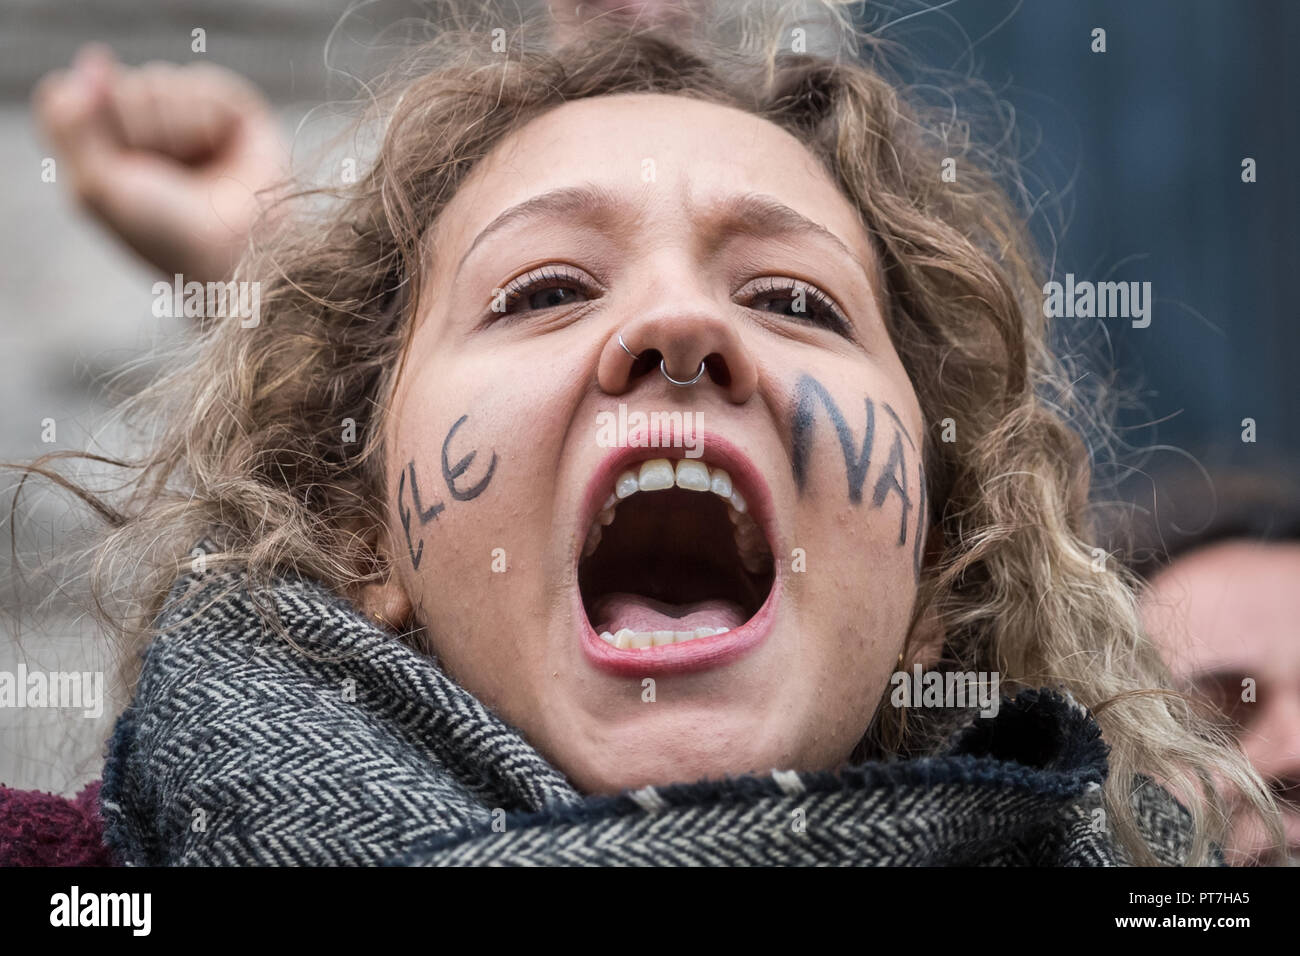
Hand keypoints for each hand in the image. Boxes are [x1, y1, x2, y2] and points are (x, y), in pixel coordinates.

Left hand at [33, 44, 288, 282]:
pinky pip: (203, 84)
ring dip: (175, 132)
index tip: (118, 175)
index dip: (91, 126)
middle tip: (166, 181)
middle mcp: (149, 130)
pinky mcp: (236, 112)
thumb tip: (95, 58)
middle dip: (137, 133)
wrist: (239, 253)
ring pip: (159, 81)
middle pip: (118, 86)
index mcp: (110, 149)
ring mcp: (191, 120)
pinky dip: (208, 118)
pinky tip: (224, 149)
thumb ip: (67, 120)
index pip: (75, 91)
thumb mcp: (94, 187)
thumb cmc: (167, 235)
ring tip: (201, 172)